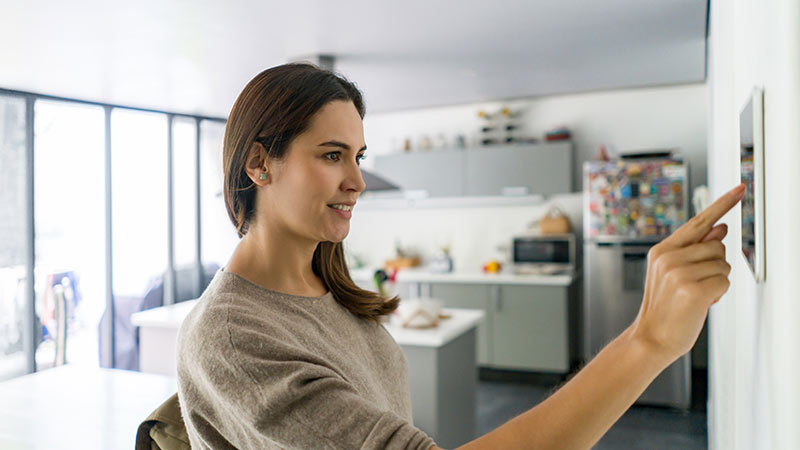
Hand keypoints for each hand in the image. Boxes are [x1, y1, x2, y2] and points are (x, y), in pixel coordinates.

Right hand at [628, 184, 744, 362]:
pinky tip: (701, 304)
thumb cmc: (665, 309)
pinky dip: (718, 295)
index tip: (739, 189)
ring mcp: (679, 273)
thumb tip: (720, 228)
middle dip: (715, 266)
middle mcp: (668, 257)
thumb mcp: (675, 274)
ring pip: (723, 265)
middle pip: (717, 246)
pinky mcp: (692, 289)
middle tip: (695, 286)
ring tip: (695, 296)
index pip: (698, 221)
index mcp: (662, 251)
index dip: (722, 204)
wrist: (651, 338)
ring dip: (717, 282)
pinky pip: (724, 282)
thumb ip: (696, 250)